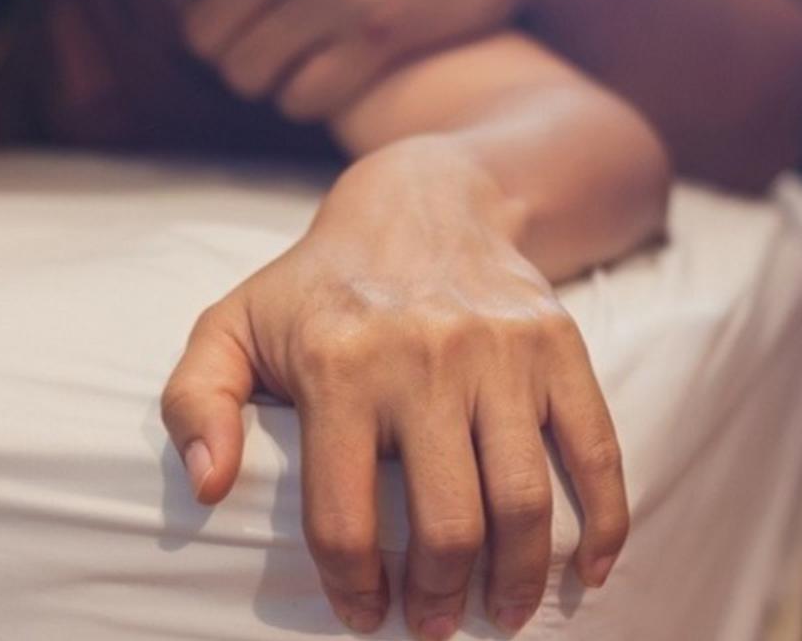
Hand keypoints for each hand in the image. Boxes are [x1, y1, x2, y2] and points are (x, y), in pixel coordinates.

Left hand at [132, 0, 592, 120]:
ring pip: (246, 73)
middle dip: (229, 46)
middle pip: (206, 32)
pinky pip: (300, 99)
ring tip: (292, 63)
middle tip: (262, 42)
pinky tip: (327, 79)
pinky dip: (305, 99)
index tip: (226, 2)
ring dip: (264, 79)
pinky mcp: (377, 37)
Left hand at [161, 142, 628, 637]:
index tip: (364, 615)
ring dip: (519, 580)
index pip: (343, 518)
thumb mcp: (231, 327)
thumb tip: (207, 488)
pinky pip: (595, 449)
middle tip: (435, 624)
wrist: (420, 202)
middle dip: (440, 598)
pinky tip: (589, 570)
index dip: (353, 587)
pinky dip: (604, 522)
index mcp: (338, 366)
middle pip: (446, 524)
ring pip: (524, 502)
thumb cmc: (316, 287)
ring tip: (503, 612)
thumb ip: (197, 402)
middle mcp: (424, 359)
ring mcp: (500, 352)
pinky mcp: (557, 345)